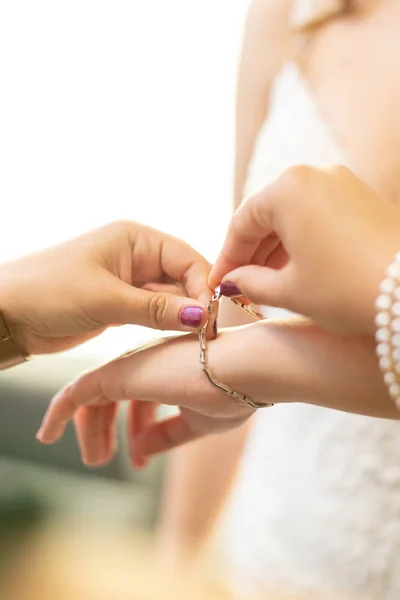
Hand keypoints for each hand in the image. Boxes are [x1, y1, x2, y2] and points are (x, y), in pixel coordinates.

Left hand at [0, 221, 213, 354]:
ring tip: (199, 340)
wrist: (8, 313)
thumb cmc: (48, 292)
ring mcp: (130, 279)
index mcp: (136, 238)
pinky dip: (167, 324)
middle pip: (184, 277)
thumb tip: (202, 315)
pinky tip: (179, 339)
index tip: (211, 318)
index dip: (204, 287)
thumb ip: (156, 308)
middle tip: (209, 334)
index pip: (187, 258)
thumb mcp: (106, 299)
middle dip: (197, 303)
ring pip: (172, 296)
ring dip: (184, 316)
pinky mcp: (123, 302)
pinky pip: (156, 311)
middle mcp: (137, 255)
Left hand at [36, 327, 260, 466]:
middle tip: (101, 458)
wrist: (246, 367)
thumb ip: (168, 434)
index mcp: (166, 370)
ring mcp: (131, 366)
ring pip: (92, 399)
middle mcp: (144, 364)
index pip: (139, 398)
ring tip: (94, 459)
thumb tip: (140, 450)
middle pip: (111, 399)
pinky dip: (60, 412)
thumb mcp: (199, 421)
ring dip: (89, 430)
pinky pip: (77, 393)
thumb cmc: (234, 390)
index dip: (135, 425)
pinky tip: (50, 432)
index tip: (138, 454)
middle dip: (105, 429)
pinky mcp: (118, 373)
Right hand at [210, 166, 399, 333]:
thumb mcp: (290, 291)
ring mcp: (343, 183)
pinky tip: (298, 270)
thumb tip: (235, 281)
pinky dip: (303, 242)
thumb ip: (251, 282)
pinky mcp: (363, 197)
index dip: (226, 258)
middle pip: (267, 215)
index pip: (242, 223)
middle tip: (240, 286)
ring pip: (294, 216)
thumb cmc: (347, 289)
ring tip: (267, 285)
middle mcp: (314, 175)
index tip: (217, 284)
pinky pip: (319, 216)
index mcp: (288, 188)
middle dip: (252, 254)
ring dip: (277, 250)